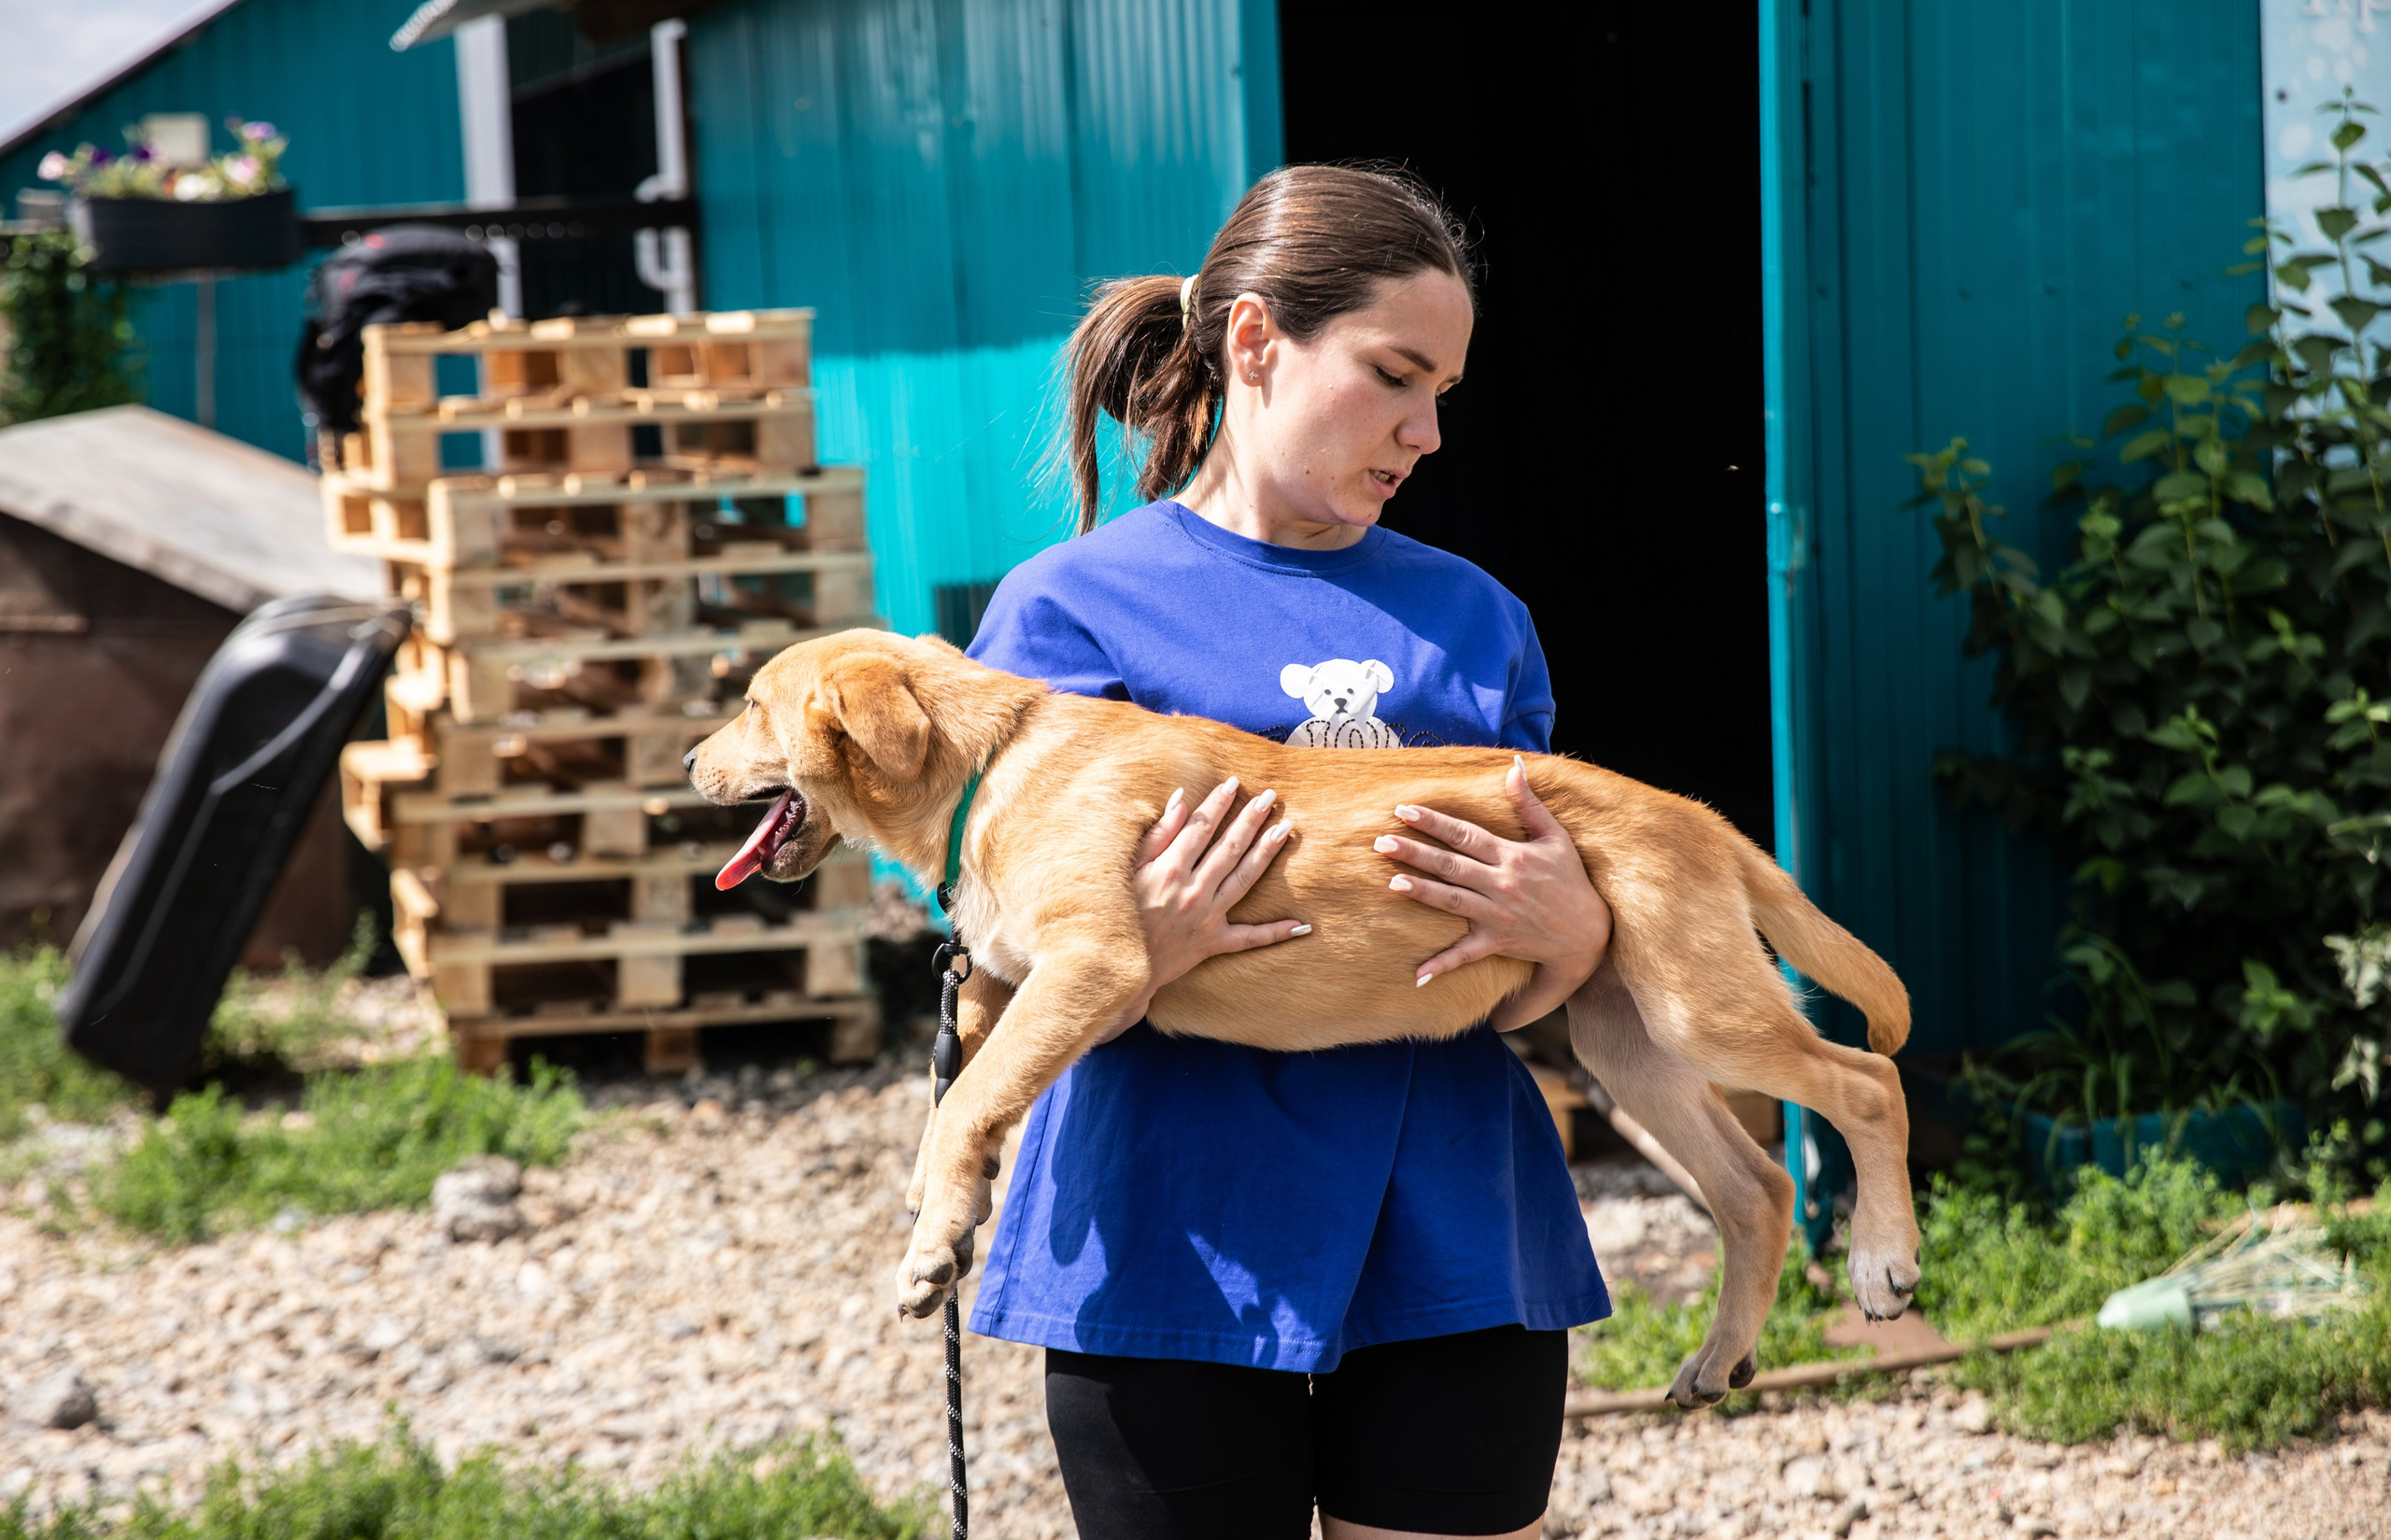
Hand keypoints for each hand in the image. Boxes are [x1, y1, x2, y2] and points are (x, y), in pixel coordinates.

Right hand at [1101, 777, 1305, 1042]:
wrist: (1117, 965)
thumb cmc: (1117, 912)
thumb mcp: (1128, 869)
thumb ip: (1156, 835)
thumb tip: (1180, 799)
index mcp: (1170, 869)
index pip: (1201, 827)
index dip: (1218, 803)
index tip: (1234, 783)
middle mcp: (1193, 890)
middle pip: (1230, 847)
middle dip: (1251, 819)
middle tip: (1271, 797)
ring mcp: (1207, 918)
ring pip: (1244, 879)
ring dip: (1267, 853)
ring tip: (1286, 830)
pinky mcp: (1213, 943)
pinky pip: (1249, 939)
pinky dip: (1275, 933)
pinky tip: (1301, 924)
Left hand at [1375, 755, 1611, 1030]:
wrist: (1588, 933)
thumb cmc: (1570, 880)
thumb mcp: (1555, 837)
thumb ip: (1529, 803)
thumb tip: (1513, 766)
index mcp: (1512, 856)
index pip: (1466, 835)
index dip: (1435, 822)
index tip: (1403, 811)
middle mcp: (1502, 884)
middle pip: (1451, 865)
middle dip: (1415, 853)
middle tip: (1381, 842)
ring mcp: (1498, 915)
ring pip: (1453, 901)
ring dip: (1422, 892)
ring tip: (1391, 882)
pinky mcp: (1498, 942)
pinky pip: (1466, 954)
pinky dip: (1443, 964)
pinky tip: (1417, 974)